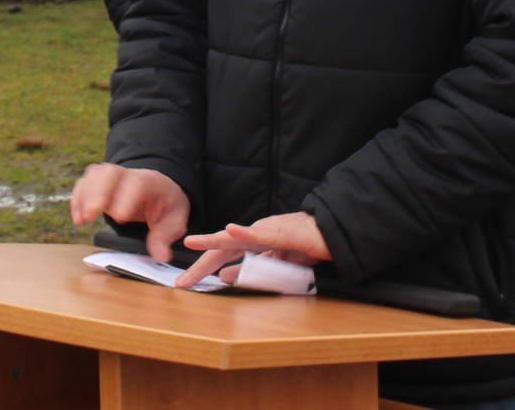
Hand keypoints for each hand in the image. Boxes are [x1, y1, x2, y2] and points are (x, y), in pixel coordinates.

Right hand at [69, 164, 188, 263]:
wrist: (160, 190)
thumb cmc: (166, 205)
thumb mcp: (173, 221)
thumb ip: (165, 238)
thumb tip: (161, 256)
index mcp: (150, 182)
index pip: (137, 184)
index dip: (126, 198)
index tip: (120, 217)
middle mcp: (129, 175)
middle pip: (110, 173)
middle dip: (98, 192)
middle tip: (91, 215)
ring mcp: (112, 177)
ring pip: (95, 176)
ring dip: (84, 196)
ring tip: (81, 220)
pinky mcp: (99, 183)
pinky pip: (85, 183)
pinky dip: (77, 198)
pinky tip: (77, 217)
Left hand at [177, 212, 328, 289]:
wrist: (332, 232)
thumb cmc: (306, 244)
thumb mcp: (276, 263)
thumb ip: (252, 269)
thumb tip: (226, 276)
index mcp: (252, 242)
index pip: (222, 256)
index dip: (202, 269)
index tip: (184, 284)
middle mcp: (255, 234)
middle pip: (222, 249)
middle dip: (200, 265)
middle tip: (181, 282)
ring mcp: (267, 231)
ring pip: (236, 238)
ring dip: (213, 240)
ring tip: (192, 241)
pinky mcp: (283, 232)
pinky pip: (262, 234)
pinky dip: (245, 232)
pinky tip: (230, 230)